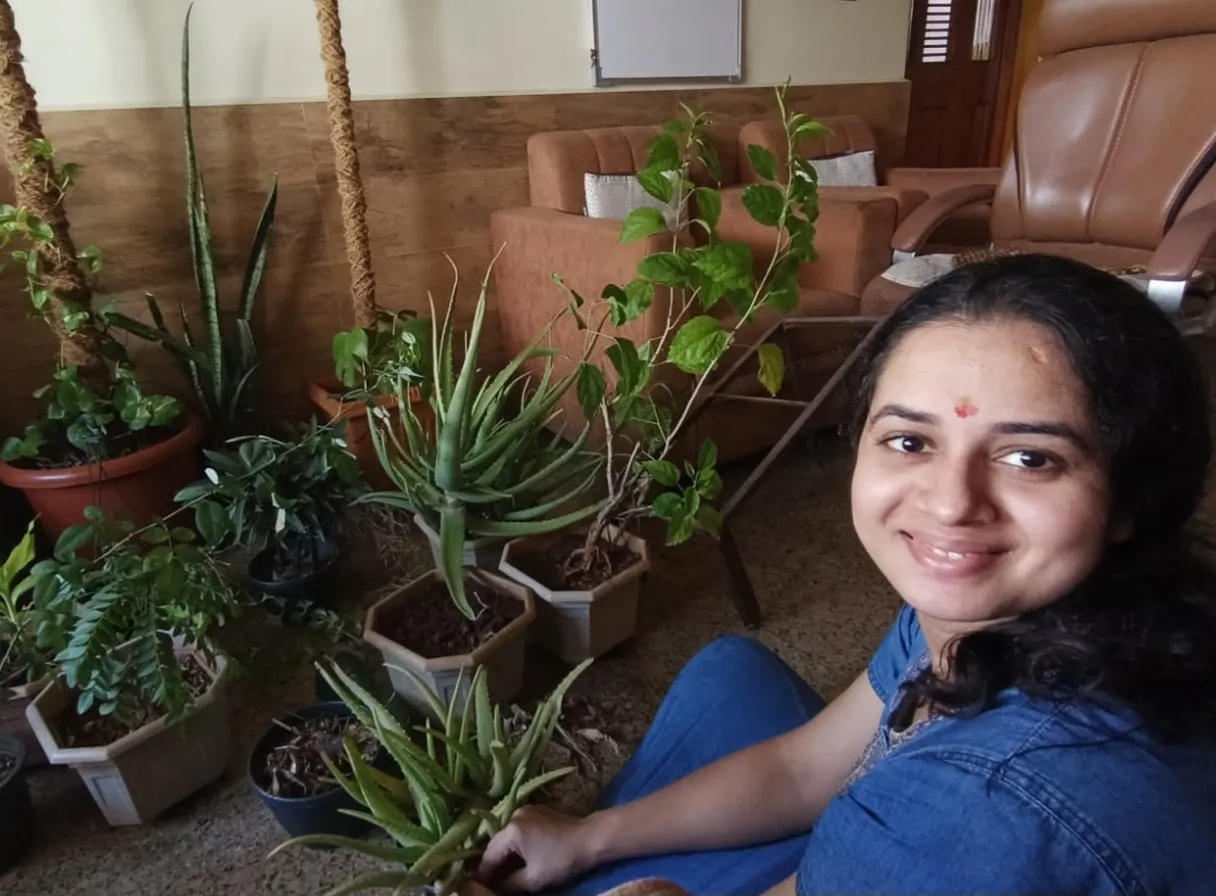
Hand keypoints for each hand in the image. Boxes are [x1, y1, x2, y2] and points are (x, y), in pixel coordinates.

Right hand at [478, 805, 595, 891]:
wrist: (590, 839)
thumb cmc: (561, 860)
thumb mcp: (533, 879)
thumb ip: (509, 884)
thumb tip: (496, 886)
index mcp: (511, 830)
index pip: (489, 855)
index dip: (484, 874)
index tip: (480, 887)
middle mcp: (515, 815)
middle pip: (497, 842)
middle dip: (493, 863)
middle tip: (491, 882)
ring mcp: (526, 810)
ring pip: (507, 836)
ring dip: (505, 853)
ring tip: (503, 872)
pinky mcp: (536, 811)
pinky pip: (518, 829)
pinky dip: (516, 844)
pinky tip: (519, 857)